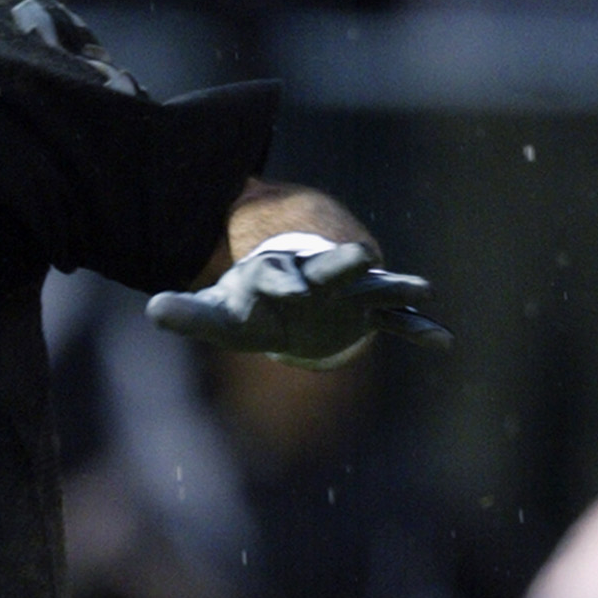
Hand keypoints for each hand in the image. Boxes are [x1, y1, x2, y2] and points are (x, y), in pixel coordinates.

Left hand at [145, 236, 450, 368]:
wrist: (286, 299)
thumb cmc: (250, 308)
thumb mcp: (218, 317)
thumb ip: (189, 314)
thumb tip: (153, 310)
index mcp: (278, 275)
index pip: (276, 276)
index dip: (276, 282)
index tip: (279, 288)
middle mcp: (317, 278)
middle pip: (330, 267)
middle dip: (344, 263)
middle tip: (361, 255)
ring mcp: (347, 293)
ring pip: (374, 288)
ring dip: (395, 289)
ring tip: (422, 288)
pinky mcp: (367, 309)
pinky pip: (396, 321)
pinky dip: (418, 330)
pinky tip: (444, 342)